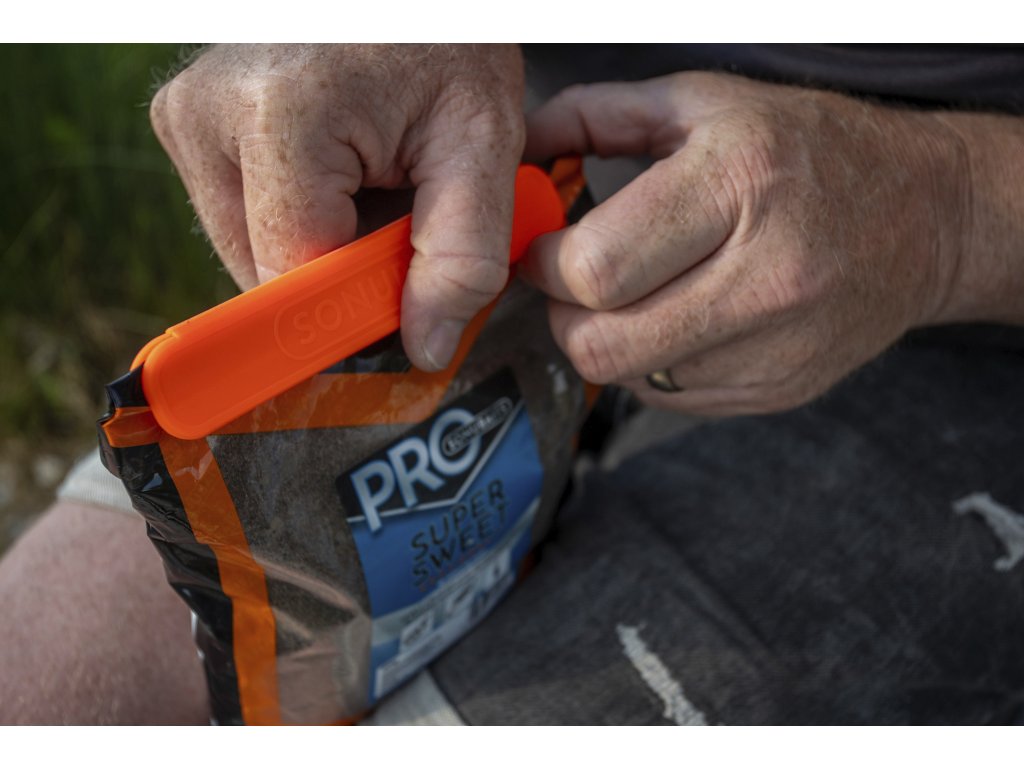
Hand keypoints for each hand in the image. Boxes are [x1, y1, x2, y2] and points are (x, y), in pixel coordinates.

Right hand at [150, 44, 524, 370]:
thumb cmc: (445, 41)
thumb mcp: (482, 142)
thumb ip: (462, 255)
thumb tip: (424, 347)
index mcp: (278, 116)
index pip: (294, 274)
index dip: (353, 303)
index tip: (400, 301)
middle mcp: (207, 116)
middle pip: (264, 271)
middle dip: (337, 270)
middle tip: (395, 213)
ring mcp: (188, 119)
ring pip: (250, 252)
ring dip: (317, 245)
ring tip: (366, 181)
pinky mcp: (188, 125)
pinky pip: (243, 219)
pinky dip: (296, 220)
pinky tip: (336, 174)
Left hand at [523, 71, 969, 415]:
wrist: (925, 216)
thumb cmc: (809, 150)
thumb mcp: (705, 102)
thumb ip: (597, 116)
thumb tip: (520, 149)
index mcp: (738, 183)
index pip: (594, 268)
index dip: (543, 265)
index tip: (542, 249)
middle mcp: (764, 276)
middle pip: (600, 343)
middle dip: (562, 314)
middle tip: (572, 283)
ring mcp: (776, 346)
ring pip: (628, 378)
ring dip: (605, 341)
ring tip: (632, 295)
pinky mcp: (779, 389)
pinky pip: (670, 397)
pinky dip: (650, 364)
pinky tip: (676, 320)